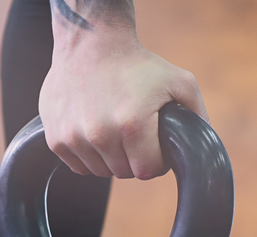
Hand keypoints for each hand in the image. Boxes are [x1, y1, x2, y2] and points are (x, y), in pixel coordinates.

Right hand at [39, 28, 206, 179]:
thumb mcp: (179, 81)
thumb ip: (198, 114)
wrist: (90, 43)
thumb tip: (201, 146)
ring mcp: (74, 137)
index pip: (148, 171)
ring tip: (113, 130)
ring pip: (100, 171)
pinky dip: (88, 156)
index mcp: (131, 123)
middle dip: (133, 158)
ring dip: (110, 158)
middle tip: (134, 134)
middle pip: (124, 173)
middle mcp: (100, 133)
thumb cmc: (136, 63)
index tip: (154, 146)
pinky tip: (94, 132)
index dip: (156, 161)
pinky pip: (78, 166)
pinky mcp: (55, 138)